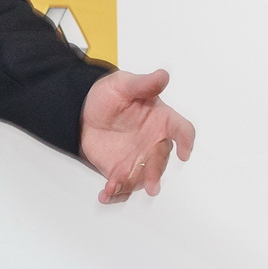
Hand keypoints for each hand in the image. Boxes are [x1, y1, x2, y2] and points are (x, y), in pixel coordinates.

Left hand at [79, 69, 193, 203]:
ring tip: (116, 186)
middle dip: (155, 173)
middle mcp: (154, 143)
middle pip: (161, 161)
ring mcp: (139, 160)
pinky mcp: (122, 171)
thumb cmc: (109, 96)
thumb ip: (143, 84)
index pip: (181, 129)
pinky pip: (123, 186)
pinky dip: (115, 192)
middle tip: (150, 185)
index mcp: (161, 120)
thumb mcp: (122, 84)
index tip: (184, 152)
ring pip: (142, 177)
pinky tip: (106, 193)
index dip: (186, 140)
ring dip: (132, 185)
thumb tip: (163, 75)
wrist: (81, 112)